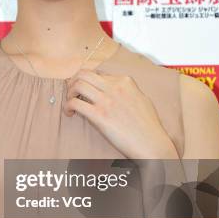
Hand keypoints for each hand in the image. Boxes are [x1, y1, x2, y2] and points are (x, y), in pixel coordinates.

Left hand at [63, 69, 177, 159]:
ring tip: (70, 102)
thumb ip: (128, 91)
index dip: (88, 81)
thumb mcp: (142, 99)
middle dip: (74, 81)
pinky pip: (75, 103)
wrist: (151, 144)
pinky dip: (67, 106)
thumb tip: (115, 89)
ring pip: (77, 84)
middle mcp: (115, 87)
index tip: (84, 90)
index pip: (98, 73)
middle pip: (84, 74)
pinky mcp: (100, 115)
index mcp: (125, 81)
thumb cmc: (149, 126)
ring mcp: (107, 100)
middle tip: (71, 92)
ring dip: (69, 92)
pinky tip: (70, 113)